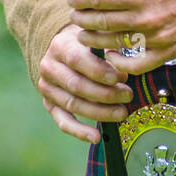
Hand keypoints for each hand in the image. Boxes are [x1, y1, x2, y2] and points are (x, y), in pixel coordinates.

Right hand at [37, 23, 132, 143]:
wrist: (63, 49)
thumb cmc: (88, 43)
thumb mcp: (96, 38)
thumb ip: (109, 50)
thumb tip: (123, 73)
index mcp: (60, 46)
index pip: (76, 59)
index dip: (98, 70)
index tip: (119, 78)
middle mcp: (49, 67)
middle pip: (76, 85)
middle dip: (104, 93)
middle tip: (128, 95)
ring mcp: (47, 88)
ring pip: (72, 104)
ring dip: (99, 112)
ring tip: (122, 113)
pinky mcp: (50, 105)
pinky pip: (63, 122)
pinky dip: (79, 131)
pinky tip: (96, 137)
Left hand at [67, 0, 175, 74]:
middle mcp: (146, 17)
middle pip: (100, 23)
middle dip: (82, 19)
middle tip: (76, 15)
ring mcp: (157, 38)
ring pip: (112, 45)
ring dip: (94, 40)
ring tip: (87, 33)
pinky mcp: (168, 52)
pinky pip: (135, 65)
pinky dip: (119, 63)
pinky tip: (111, 55)